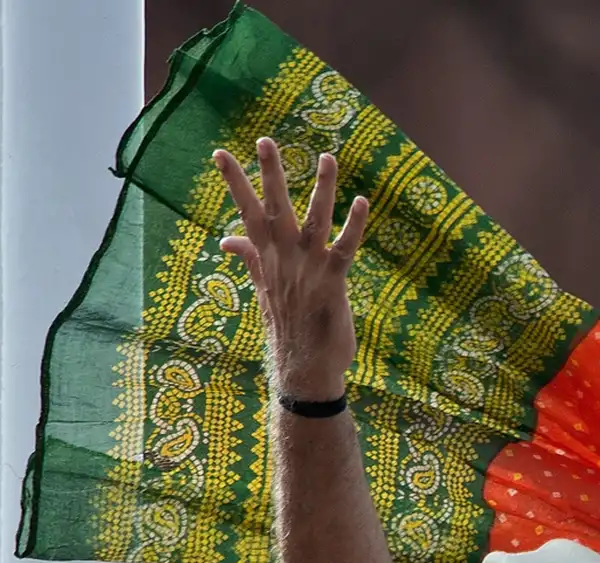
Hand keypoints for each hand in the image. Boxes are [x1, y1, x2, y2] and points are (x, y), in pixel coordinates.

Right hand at [214, 138, 368, 400]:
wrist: (304, 368)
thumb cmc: (288, 327)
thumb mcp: (263, 289)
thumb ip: (250, 258)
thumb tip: (226, 239)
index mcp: (267, 258)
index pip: (247, 212)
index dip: (235, 182)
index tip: (221, 153)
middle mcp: (285, 259)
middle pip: (275, 208)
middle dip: (270, 174)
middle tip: (266, 139)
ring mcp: (309, 268)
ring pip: (315, 220)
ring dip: (322, 188)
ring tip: (327, 157)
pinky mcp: (333, 281)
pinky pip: (346, 247)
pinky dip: (355, 224)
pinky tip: (362, 201)